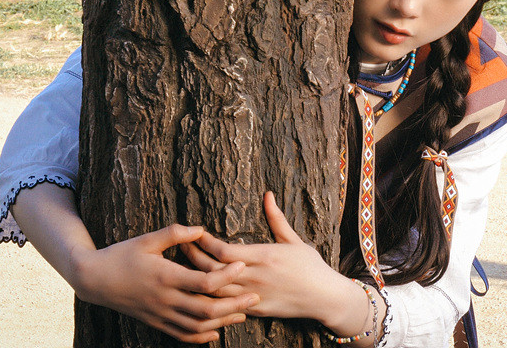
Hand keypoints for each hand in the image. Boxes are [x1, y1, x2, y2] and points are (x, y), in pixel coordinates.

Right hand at [73, 224, 259, 343]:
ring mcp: (160, 314)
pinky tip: (216, 332)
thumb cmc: (122, 254)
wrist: (94, 279)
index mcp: (166, 276)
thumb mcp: (147, 239)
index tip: (242, 265)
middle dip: (234, 304)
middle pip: (206, 309)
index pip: (204, 281)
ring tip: (243, 313)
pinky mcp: (156, 322)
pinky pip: (182, 335)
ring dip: (223, 321)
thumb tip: (202, 230)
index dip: (226, 275)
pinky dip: (201, 336)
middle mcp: (165, 299)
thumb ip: (175, 234)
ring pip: (197, 325)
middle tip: (255, 296)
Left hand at [180, 192, 342, 321]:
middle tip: (182, 246)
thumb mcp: (294, 240)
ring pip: (216, 291)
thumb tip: (267, 195)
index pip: (225, 251)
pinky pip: (227, 306)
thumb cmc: (311, 266)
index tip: (195, 233)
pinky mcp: (255, 311)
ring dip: (198, 279)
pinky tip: (201, 290)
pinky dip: (212, 298)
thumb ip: (276, 219)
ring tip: (184, 268)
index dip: (206, 243)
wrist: (324, 297)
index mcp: (265, 256)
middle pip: (215, 270)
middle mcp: (256, 278)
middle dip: (195, 258)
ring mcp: (254, 297)